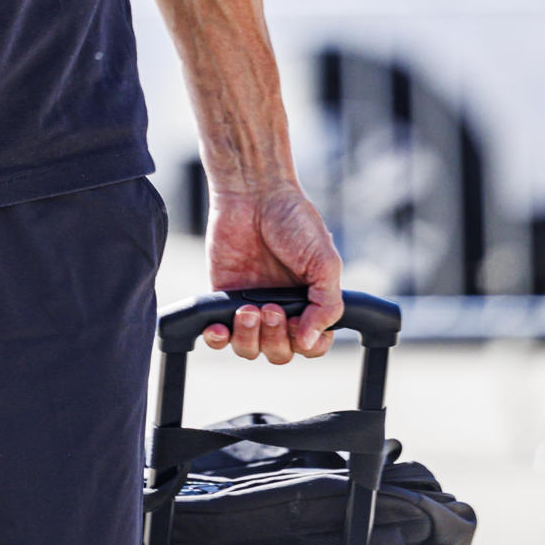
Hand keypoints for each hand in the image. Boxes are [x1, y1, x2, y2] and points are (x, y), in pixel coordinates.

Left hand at [203, 183, 342, 361]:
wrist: (254, 192)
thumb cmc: (294, 221)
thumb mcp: (325, 262)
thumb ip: (327, 305)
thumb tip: (311, 341)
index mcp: (309, 303)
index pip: (311, 346)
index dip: (306, 344)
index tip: (299, 324)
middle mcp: (281, 308)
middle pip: (280, 352)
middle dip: (276, 338)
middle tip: (270, 308)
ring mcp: (250, 304)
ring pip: (250, 348)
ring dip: (249, 338)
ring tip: (248, 309)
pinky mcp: (223, 295)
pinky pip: (219, 332)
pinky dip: (218, 338)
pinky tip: (220, 328)